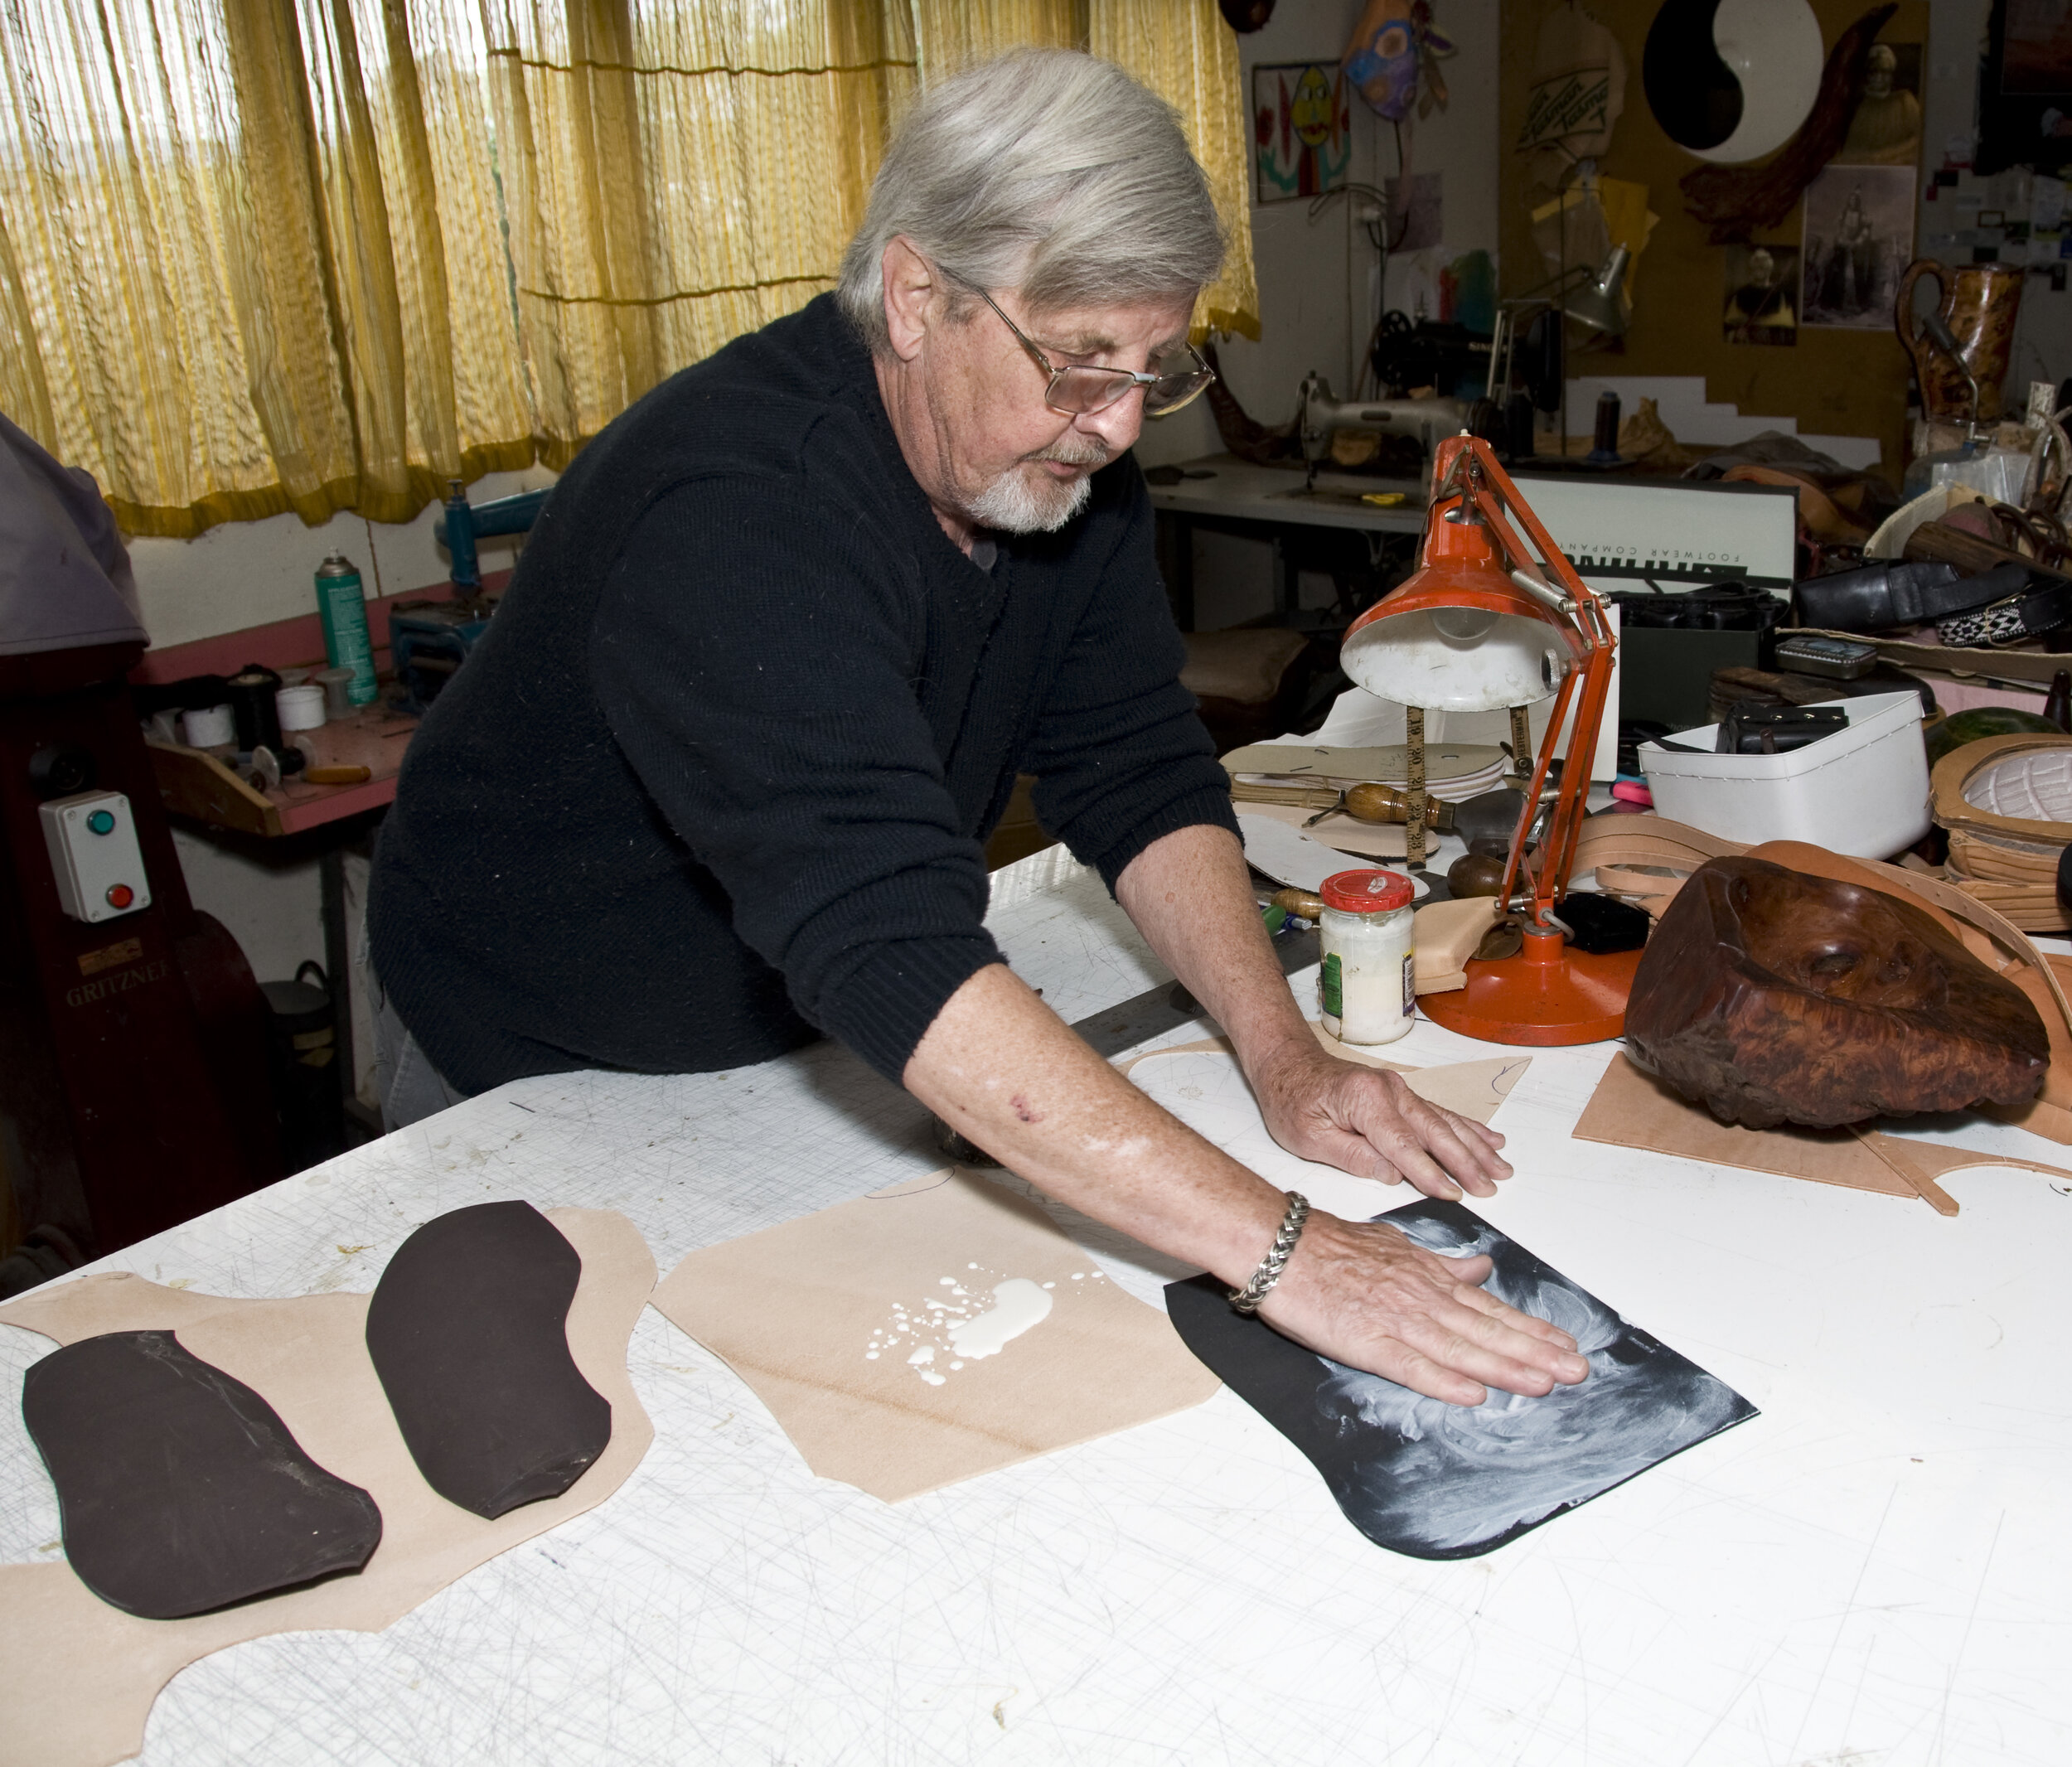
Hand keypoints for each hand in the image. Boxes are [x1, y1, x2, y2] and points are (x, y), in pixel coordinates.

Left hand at [1250, 1039, 1512, 1199]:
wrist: (1288, 1065)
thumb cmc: (1292, 1101)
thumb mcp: (1308, 1137)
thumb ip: (1352, 1156)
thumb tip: (1392, 1175)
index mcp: (1365, 1099)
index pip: (1402, 1144)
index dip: (1429, 1172)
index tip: (1453, 1195)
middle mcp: (1389, 1090)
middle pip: (1434, 1131)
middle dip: (1465, 1162)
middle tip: (1490, 1187)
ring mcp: (1399, 1090)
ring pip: (1445, 1122)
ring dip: (1476, 1147)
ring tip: (1502, 1168)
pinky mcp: (1402, 1095)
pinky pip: (1441, 1112)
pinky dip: (1467, 1127)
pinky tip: (1491, 1139)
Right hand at [1258, 1211, 1588, 1403]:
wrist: (1281, 1246)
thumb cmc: (1332, 1246)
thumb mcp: (1396, 1246)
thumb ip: (1441, 1264)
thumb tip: (1480, 1268)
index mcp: (1428, 1279)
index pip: (1489, 1309)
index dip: (1530, 1329)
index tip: (1565, 1345)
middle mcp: (1421, 1299)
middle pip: (1487, 1331)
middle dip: (1535, 1352)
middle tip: (1578, 1371)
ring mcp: (1395, 1321)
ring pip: (1460, 1349)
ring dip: (1504, 1368)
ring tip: (1544, 1383)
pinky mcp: (1366, 1343)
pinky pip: (1410, 1366)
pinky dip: (1443, 1382)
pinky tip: (1473, 1395)